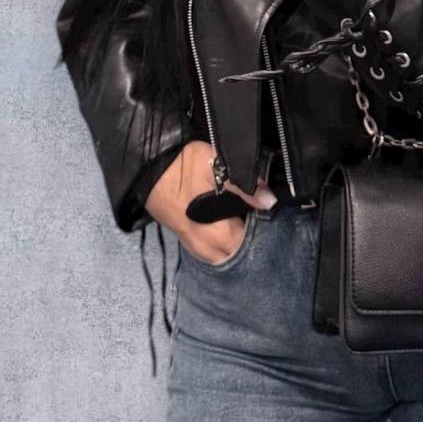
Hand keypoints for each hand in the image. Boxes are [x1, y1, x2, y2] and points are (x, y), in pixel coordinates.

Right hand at [144, 139, 277, 263]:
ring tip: (249, 219)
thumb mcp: (217, 166)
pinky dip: (226, 242)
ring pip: (227, 255)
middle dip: (255, 241)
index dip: (268, 234)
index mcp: (219, 235)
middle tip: (263, 217)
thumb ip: (245, 187)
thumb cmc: (182, 166)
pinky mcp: (189, 241)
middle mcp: (208, 249)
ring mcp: (196, 247)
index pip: (254, 248)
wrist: (147, 168)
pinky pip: (214, 251)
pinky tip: (232, 224)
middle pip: (241, 255)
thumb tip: (269, 201)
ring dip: (239, 242)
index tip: (275, 218)